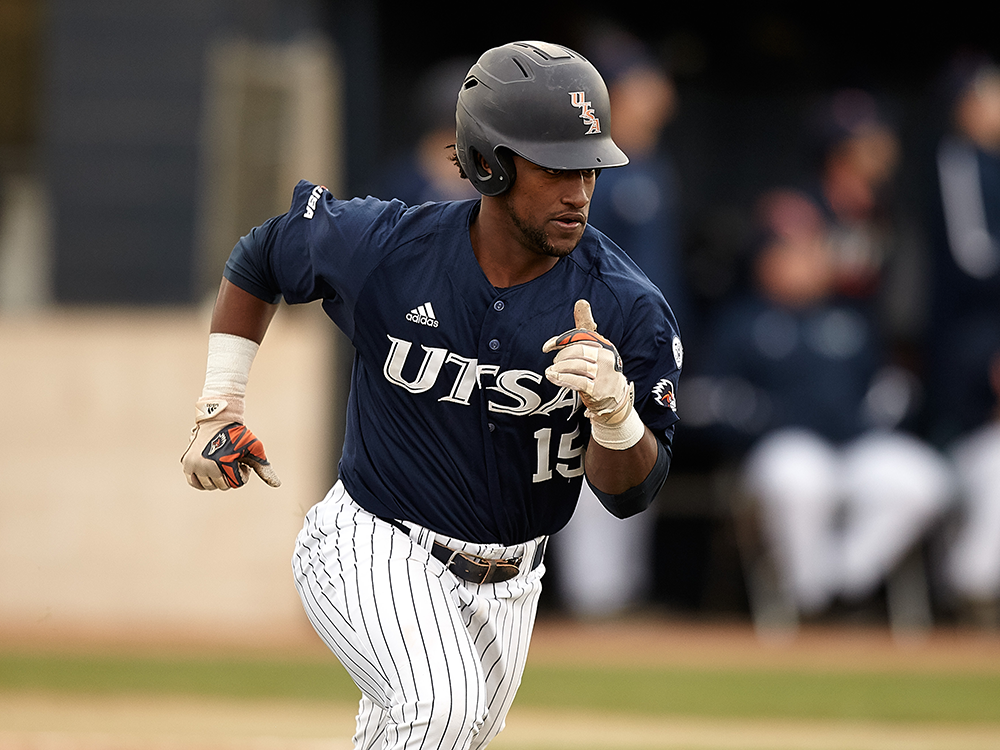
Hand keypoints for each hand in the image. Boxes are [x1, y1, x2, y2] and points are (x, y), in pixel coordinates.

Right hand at [181, 397, 280, 489]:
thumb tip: (277, 485)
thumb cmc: (239, 435)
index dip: (242, 474)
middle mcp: (206, 465)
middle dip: (230, 476)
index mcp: (223, 463)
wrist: (217, 420)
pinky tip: (210, 472)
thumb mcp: (255, 449)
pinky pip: (193, 482)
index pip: (235, 484)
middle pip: (222, 486)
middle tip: (232, 461)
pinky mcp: (186, 463)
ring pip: (208, 486)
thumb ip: (264, 468)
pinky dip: (202, 481)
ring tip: (221, 462)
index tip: (242, 462)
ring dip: (217, 477)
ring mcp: (194, 464)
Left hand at [542, 299, 632, 423]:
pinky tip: (553, 377)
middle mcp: (606, 357)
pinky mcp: (598, 389)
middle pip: (578, 350)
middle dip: (562, 355)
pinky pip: (577, 381)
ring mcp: (603, 374)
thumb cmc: (601, 369)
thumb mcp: (596, 347)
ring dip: (559, 367)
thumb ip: (585, 327)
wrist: (615, 398)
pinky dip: (562, 378)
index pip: (581, 337)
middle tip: (554, 362)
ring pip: (577, 365)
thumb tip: (581, 302)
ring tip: (550, 371)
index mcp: (604, 345)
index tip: (547, 346)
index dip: (561, 340)